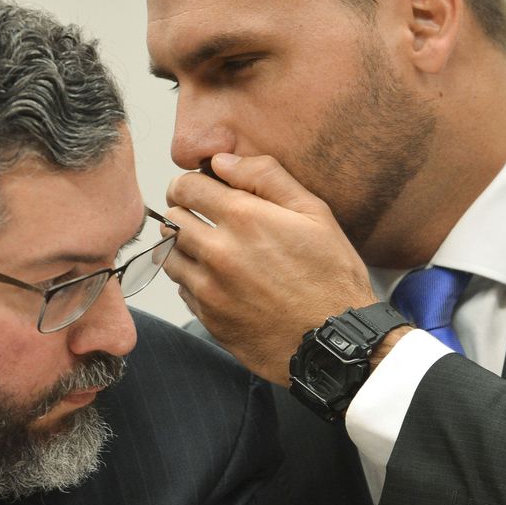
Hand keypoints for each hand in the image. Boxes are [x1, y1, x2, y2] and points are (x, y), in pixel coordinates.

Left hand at [165, 152, 378, 383]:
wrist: (335, 342)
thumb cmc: (331, 275)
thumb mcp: (314, 213)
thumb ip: (265, 177)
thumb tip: (222, 161)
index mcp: (244, 218)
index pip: (185, 187)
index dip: (190, 184)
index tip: (201, 191)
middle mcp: (218, 252)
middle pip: (172, 218)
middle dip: (186, 212)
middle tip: (206, 218)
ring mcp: (209, 289)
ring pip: (170, 254)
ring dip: (184, 246)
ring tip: (212, 249)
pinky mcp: (208, 318)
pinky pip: (181, 288)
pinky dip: (193, 280)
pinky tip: (221, 280)